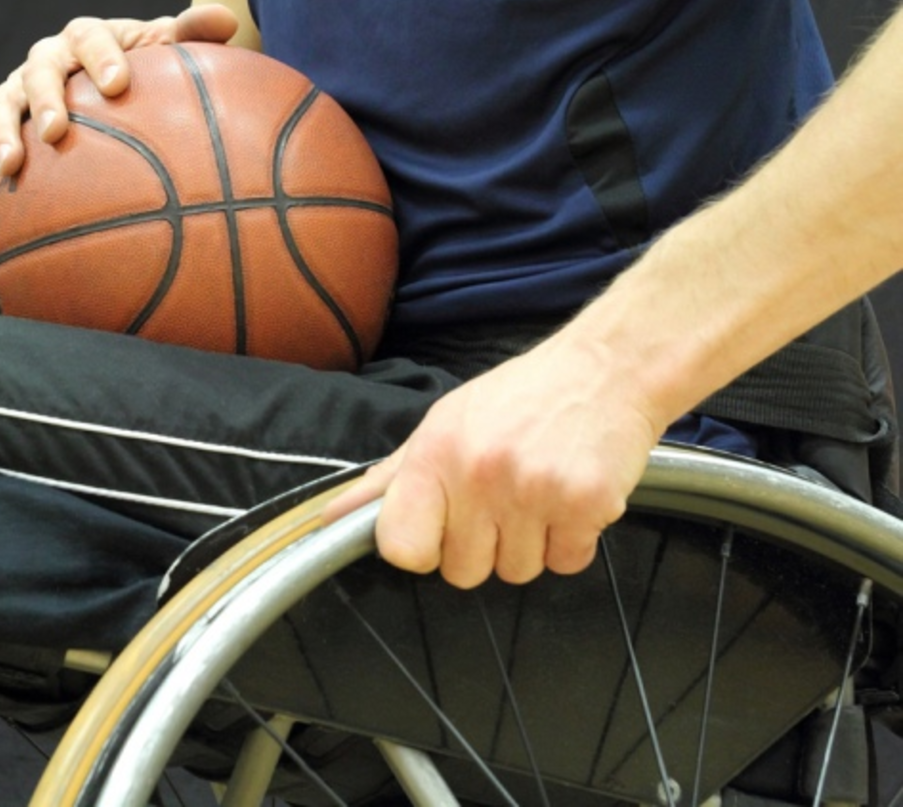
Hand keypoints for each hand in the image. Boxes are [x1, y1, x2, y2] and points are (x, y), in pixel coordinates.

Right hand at [0, 4, 239, 203]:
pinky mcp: (0, 125)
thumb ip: (190, 35)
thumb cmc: (143, 74)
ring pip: (1, 106)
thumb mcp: (167, 52)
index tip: (118, 84)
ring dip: (1, 135)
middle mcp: (46, 60)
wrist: (107, 90)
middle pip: (39, 72)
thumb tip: (225, 20)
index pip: (90, 38)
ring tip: (12, 166)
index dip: (101, 57)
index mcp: (86, 38)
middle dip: (45, 100)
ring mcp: (18, 92)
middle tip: (56, 132)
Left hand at [324, 338, 662, 587]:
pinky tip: (568, 498)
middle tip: (502, 499)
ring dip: (529, 544)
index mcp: (436, 454)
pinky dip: (570, 542)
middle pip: (462, 572)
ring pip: (517, 573)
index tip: (439, 529)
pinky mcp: (586, 505)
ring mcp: (534, 492)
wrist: (608, 367)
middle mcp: (480, 474)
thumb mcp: (444, 423)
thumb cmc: (520, 397)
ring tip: (538, 491)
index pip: (402, 548)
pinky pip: (566, 564)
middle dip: (482, 546)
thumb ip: (390, 479)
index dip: (420, 548)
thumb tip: (331, 517)